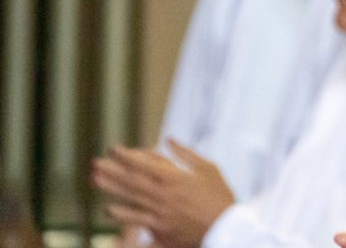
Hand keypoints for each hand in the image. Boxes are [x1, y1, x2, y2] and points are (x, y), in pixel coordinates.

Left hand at [91, 138, 235, 247]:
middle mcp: (163, 195)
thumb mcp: (208, 168)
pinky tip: (109, 210)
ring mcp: (159, 213)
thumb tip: (168, 140)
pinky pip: (136, 220)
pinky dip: (122, 214)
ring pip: (130, 199)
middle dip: (112, 170)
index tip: (113, 148)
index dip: (126, 156)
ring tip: (96, 181)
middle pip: (131, 181)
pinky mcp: (160, 228)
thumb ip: (186, 154)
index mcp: (174, 178)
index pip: (143, 164)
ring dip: (111, 189)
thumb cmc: (219, 196)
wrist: (225, 228)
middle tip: (96, 163)